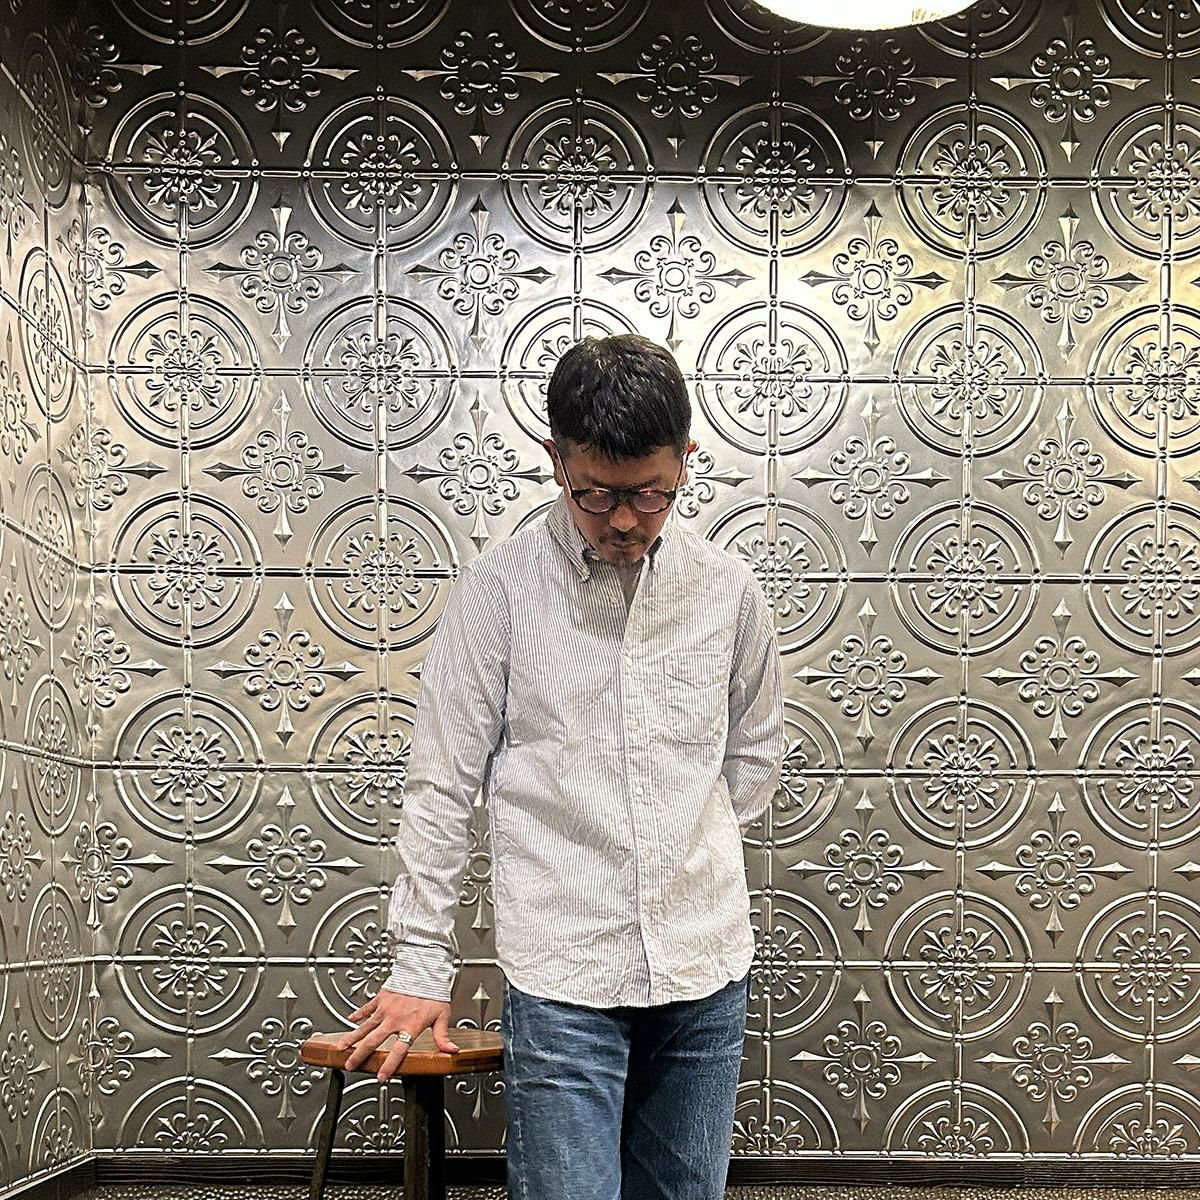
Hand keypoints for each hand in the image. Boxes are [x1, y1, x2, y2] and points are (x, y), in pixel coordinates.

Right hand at [336, 989, 459, 1081]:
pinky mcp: (382, 997)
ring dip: (352, 1038)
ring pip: (365, 1026)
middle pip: (373, 1041)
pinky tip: (350, 1020)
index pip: (398, 1051)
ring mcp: (386, 1008)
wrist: (426, 968)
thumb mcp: (442, 1015)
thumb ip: (442, 1036)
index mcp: (410, 1026)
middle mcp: (395, 1019)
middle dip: (360, 1055)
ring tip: (341, 1048)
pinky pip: (367, 1007)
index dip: (389, 1065)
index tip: (381, 1077)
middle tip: (350, 1065)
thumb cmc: (434, 991)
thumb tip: (452, 1051)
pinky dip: (358, 1014)